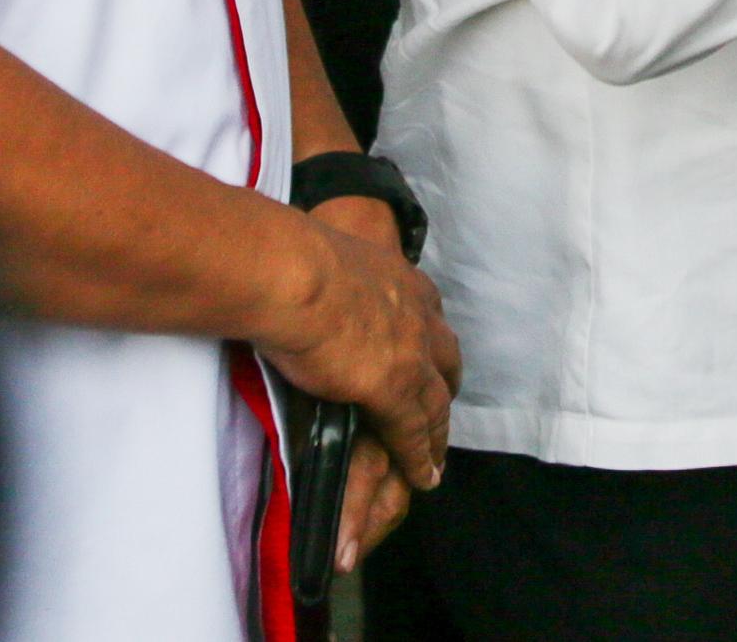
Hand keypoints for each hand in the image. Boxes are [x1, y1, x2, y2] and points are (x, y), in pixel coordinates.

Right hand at [260, 208, 459, 511]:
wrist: (291, 273)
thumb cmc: (291, 259)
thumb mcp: (326, 259)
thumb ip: (326, 276)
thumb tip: (296, 274)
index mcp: (400, 280)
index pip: (426, 317)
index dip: (428, 342)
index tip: (428, 358)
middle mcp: (417, 314)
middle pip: (445, 360)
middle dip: (444, 385)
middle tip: (440, 409)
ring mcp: (411, 352)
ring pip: (436, 403)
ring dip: (437, 432)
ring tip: (434, 460)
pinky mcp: (394, 388)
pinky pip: (414, 432)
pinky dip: (420, 458)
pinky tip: (423, 477)